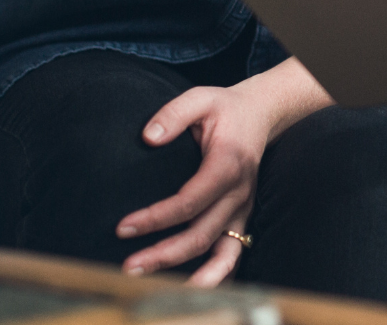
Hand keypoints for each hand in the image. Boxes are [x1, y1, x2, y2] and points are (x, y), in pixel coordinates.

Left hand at [116, 58, 332, 284]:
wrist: (262, 113)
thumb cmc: (225, 107)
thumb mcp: (200, 97)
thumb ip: (173, 114)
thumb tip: (147, 138)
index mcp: (228, 164)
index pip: (190, 201)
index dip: (157, 218)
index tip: (124, 227)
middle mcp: (240, 192)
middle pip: (202, 234)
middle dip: (164, 254)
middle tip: (129, 266)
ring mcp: (244, 207)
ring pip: (221, 252)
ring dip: (191, 274)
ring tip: (159, 287)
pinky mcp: (242, 216)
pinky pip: (233, 253)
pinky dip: (217, 276)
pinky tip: (193, 290)